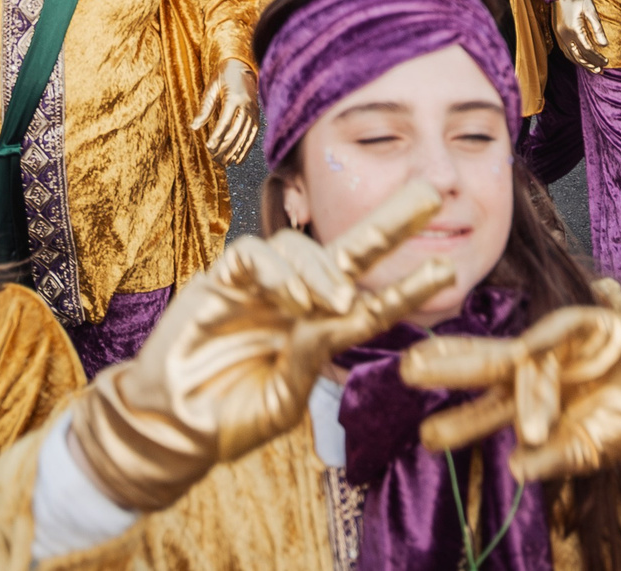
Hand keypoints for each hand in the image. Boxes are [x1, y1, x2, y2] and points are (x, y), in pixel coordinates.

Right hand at [66, 181, 455, 513]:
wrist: (173, 426)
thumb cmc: (232, 417)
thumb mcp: (284, 400)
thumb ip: (311, 359)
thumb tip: (342, 315)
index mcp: (318, 329)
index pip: (372, 301)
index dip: (407, 286)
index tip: (446, 270)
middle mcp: (297, 297)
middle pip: (350, 248)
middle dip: (391, 221)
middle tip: (432, 194)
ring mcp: (260, 284)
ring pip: (301, 247)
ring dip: (324, 270)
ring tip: (334, 301)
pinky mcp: (221, 277)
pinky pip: (254, 254)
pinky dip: (278, 270)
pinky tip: (289, 298)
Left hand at [189, 60, 260, 164]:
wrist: (243, 65)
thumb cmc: (224, 76)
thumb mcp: (211, 88)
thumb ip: (204, 108)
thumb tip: (193, 127)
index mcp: (234, 98)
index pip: (225, 122)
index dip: (217, 136)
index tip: (208, 148)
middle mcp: (247, 106)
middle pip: (235, 132)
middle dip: (224, 147)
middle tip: (214, 158)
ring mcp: (254, 112)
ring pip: (244, 136)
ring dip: (234, 151)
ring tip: (224, 162)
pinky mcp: (257, 117)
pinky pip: (252, 136)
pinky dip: (246, 149)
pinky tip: (238, 159)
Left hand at [405, 302, 620, 482]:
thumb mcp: (593, 449)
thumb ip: (558, 460)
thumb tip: (518, 472)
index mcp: (531, 407)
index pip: (487, 413)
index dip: (459, 423)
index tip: (427, 437)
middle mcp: (534, 374)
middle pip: (485, 371)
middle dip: (447, 371)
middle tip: (406, 371)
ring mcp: (556, 347)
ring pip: (509, 349)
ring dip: (474, 354)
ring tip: (433, 359)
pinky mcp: (585, 325)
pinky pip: (561, 330)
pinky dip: (547, 339)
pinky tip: (528, 349)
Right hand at [553, 0, 609, 70]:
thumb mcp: (591, 10)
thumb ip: (597, 28)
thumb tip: (604, 45)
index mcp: (574, 30)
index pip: (588, 50)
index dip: (597, 58)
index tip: (607, 62)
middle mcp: (564, 35)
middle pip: (578, 56)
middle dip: (590, 64)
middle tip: (601, 71)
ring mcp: (559, 35)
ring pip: (570, 55)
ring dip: (582, 63)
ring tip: (592, 69)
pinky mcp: (557, 33)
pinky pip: (565, 50)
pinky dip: (573, 57)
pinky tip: (579, 59)